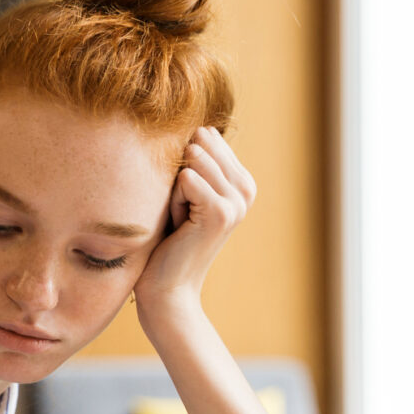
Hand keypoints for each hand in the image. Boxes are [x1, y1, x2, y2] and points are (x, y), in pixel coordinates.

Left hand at [135, 126, 256, 321]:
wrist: (168, 286)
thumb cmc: (167, 237)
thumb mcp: (183, 192)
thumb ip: (195, 160)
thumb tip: (201, 128)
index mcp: (241, 181)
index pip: (206, 138)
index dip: (183, 165)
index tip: (185, 199)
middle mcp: (246, 189)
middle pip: (200, 145)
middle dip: (178, 174)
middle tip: (180, 210)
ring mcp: (237, 201)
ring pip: (192, 161)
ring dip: (173, 189)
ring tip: (180, 218)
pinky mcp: (222, 212)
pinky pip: (185, 178)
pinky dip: (172, 201)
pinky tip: (180, 226)